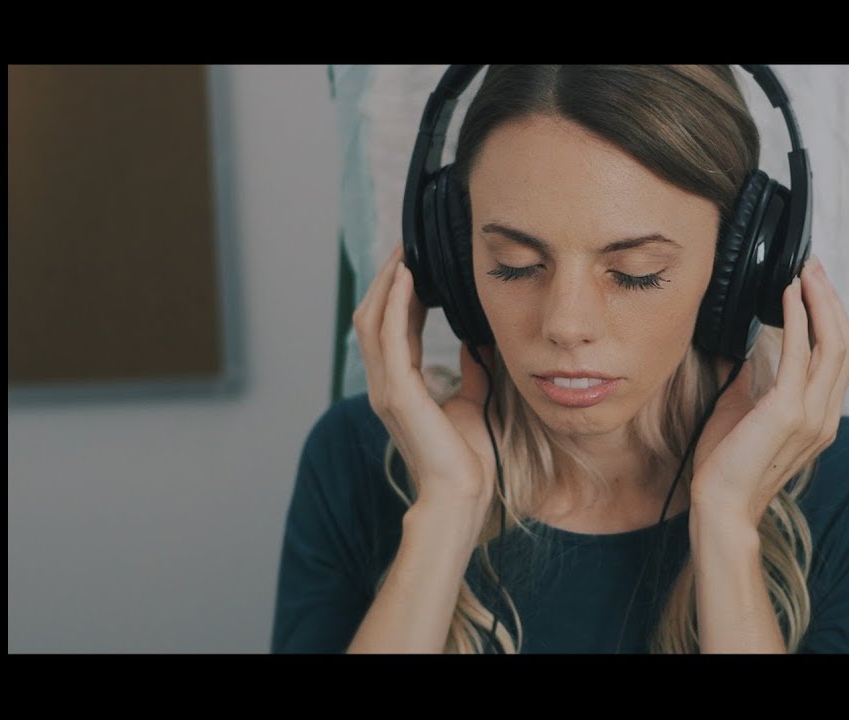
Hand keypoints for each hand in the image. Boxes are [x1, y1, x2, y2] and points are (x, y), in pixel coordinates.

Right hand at [352, 244, 497, 519]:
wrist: (462, 496)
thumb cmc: (467, 460)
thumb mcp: (472, 405)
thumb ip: (471, 374)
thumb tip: (475, 345)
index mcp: (400, 389)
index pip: (391, 330)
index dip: (399, 296)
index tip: (415, 266)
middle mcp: (385, 385)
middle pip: (372, 319)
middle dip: (387, 281)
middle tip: (405, 247)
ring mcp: (387, 389)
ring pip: (373, 322)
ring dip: (388, 284)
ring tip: (405, 253)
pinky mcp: (398, 393)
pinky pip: (389, 337)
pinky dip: (395, 304)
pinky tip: (408, 279)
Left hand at [690, 257, 848, 526]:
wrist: (721, 505)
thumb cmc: (726, 465)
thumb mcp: (741, 412)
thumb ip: (753, 382)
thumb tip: (747, 352)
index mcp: (820, 416)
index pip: (840, 357)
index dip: (832, 317)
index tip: (814, 286)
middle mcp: (825, 414)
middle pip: (846, 344)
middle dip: (831, 300)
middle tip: (813, 267)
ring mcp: (813, 414)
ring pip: (834, 344)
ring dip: (820, 301)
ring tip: (805, 272)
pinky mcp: (790, 412)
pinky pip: (802, 354)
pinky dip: (798, 319)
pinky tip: (788, 296)